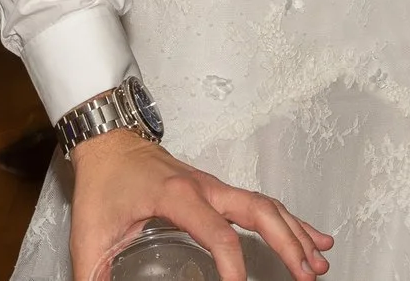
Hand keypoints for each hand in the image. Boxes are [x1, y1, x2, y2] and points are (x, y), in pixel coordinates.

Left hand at [68, 130, 331, 280]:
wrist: (107, 142)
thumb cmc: (102, 183)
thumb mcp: (90, 236)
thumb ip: (94, 277)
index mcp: (176, 196)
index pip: (216, 232)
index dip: (232, 265)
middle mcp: (205, 187)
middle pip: (259, 211)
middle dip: (287, 244)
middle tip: (305, 276)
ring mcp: (216, 187)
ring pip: (267, 207)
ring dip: (296, 234)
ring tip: (318, 265)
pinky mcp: (219, 191)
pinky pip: (262, 204)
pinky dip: (290, 222)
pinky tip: (312, 239)